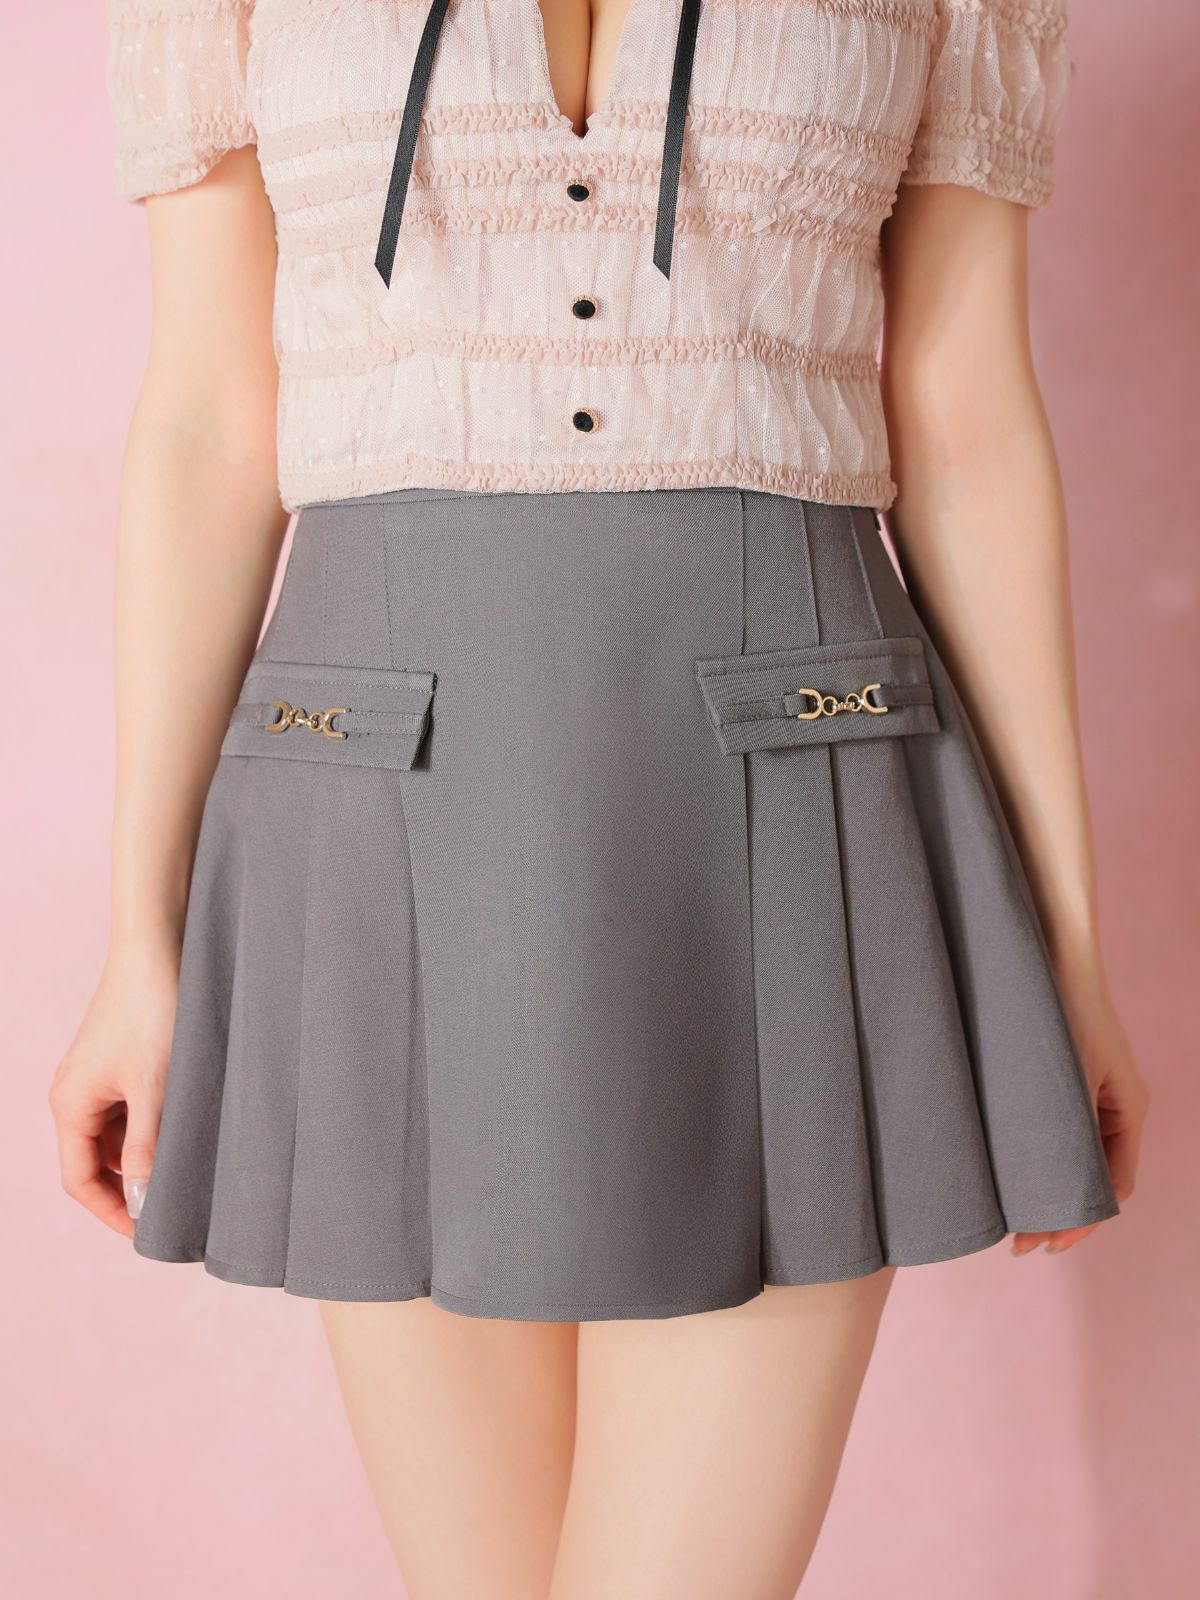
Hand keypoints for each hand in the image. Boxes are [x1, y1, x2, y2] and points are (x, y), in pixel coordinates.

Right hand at [49, 941, 179, 1238]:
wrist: (161, 946)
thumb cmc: (155, 1012)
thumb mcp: (158, 1088)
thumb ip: (150, 1148)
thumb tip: (144, 1201)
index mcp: (71, 1105)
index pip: (80, 1180)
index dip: (112, 1211)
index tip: (151, 1232)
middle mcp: (77, 1094)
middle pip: (100, 1161)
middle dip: (134, 1183)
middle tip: (180, 1204)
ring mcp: (100, 1076)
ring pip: (122, 1135)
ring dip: (151, 1151)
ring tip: (192, 1164)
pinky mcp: (123, 1060)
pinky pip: (134, 1108)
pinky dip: (157, 1123)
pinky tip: (190, 1124)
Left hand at [1011, 960, 1148, 1256]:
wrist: (1045, 955)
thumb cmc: (1059, 1007)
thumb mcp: (1067, 1075)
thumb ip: (1067, 1130)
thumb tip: (1058, 1193)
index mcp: (1128, 1111)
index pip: (1113, 1188)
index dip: (1081, 1221)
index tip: (1047, 1244)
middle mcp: (1111, 1108)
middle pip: (1091, 1181)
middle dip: (1058, 1215)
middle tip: (1021, 1246)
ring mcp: (1086, 1097)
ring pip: (1070, 1162)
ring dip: (1043, 1193)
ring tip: (1010, 1224)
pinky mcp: (1058, 1084)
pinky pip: (1052, 1137)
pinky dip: (1034, 1164)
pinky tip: (1003, 1178)